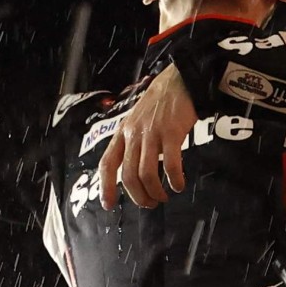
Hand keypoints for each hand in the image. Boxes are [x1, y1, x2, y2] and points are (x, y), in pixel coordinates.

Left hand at [96, 65, 196, 209]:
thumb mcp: (136, 121)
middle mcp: (134, 135)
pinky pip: (170, 164)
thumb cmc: (159, 104)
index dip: (106, 186)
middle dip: (138, 196)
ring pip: (146, 173)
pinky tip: (178, 185)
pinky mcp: (171, 133)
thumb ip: (133, 143)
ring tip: (163, 197)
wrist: (178, 82)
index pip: (107, 163)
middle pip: (128, 175)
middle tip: (149, 204)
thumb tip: (133, 171)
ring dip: (155, 191)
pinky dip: (174, 179)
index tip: (109, 204)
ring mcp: (152, 134)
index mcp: (123, 133)